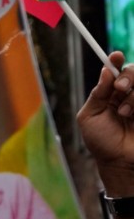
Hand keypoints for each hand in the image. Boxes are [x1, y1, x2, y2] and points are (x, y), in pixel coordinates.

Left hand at [77, 53, 133, 195]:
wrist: (119, 162)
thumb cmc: (101, 142)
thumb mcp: (89, 116)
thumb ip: (97, 94)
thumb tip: (105, 71)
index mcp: (110, 94)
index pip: (116, 71)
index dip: (116, 61)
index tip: (115, 56)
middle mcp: (128, 95)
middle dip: (128, 76)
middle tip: (121, 88)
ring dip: (132, 97)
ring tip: (124, 114)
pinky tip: (132, 117)